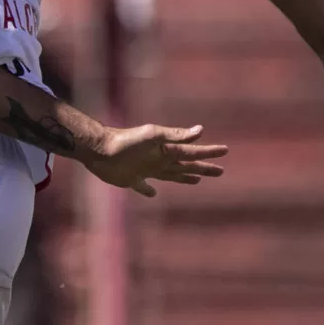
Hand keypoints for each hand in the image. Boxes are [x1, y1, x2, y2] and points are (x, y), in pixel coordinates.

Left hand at [84, 124, 227, 196]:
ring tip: (196, 180)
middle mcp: (158, 160)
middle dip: (203, 168)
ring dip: (184, 178)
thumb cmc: (125, 141)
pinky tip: (153, 194)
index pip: (192, 153)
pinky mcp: (131, 179)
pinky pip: (144, 187)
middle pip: (186, 166)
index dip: (208, 153)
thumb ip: (175, 135)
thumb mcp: (152, 136)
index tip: (225, 150)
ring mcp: (146, 170)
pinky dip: (149, 191)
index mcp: (166, 151)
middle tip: (220, 171)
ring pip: (170, 176)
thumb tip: (200, 130)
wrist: (98, 149)